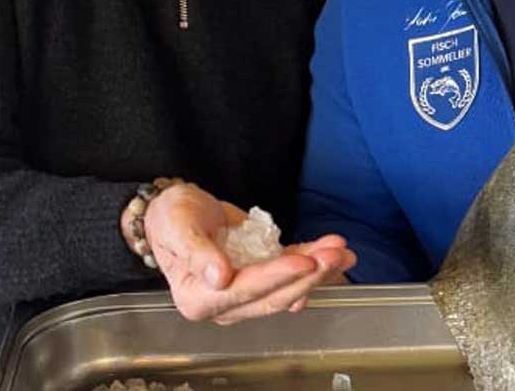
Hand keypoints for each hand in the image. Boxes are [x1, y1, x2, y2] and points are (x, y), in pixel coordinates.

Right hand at [142, 183, 356, 324]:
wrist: (177, 211)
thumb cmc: (171, 218)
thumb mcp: (178, 226)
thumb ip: (197, 253)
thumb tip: (220, 277)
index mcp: (198, 298)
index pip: (244, 290)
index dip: (276, 277)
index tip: (304, 262)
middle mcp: (224, 304)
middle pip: (273, 295)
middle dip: (308, 275)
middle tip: (334, 253)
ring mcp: (245, 293)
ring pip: (287, 288)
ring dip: (318, 272)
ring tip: (343, 251)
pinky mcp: (260, 277)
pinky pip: (290, 273)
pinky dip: (313, 262)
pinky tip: (334, 251)